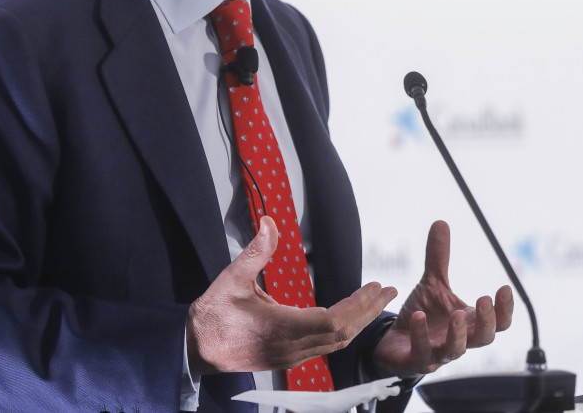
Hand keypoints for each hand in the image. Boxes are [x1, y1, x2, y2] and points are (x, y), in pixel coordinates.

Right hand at [186, 216, 397, 373]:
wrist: (193, 350)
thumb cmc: (212, 316)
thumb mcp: (230, 280)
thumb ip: (254, 252)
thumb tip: (270, 223)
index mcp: (281, 329)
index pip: (333, 321)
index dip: (358, 305)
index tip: (374, 287)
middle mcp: (291, 347)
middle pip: (342, 334)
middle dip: (369, 312)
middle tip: (388, 291)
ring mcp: (290, 356)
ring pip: (336, 343)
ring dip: (360, 322)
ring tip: (377, 302)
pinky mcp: (287, 358)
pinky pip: (325, 347)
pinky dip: (344, 330)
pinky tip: (351, 318)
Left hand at [374, 220, 513, 375]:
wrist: (393, 341)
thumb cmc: (422, 314)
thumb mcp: (431, 284)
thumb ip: (438, 258)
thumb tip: (440, 222)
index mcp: (469, 321)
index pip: (498, 321)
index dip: (504, 308)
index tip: (504, 287)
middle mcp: (459, 339)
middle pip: (484, 338)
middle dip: (487, 321)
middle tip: (483, 299)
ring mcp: (439, 353)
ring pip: (456, 350)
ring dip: (458, 333)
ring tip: (456, 314)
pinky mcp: (416, 361)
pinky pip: (422, 353)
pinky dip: (421, 335)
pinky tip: (419, 316)